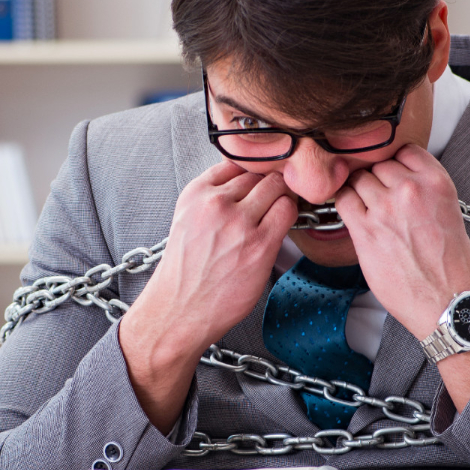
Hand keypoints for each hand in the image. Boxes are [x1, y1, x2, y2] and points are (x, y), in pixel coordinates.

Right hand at [120, 161, 296, 431]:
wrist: (179, 310)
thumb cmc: (187, 270)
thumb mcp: (189, 218)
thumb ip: (214, 194)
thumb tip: (249, 177)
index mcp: (196, 193)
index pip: (238, 160)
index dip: (253, 170)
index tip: (259, 180)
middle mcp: (217, 203)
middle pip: (261, 171)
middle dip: (271, 183)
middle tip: (274, 198)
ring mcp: (239, 223)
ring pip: (278, 187)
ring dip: (283, 198)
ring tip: (277, 214)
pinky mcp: (259, 245)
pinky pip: (288, 212)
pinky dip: (290, 215)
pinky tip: (282, 227)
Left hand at [334, 145, 469, 409]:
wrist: (450, 300)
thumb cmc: (452, 264)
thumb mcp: (449, 212)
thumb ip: (423, 191)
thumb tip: (396, 182)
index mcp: (436, 182)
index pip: (405, 150)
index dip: (396, 163)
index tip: (393, 175)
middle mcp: (410, 189)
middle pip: (378, 164)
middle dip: (378, 179)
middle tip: (381, 198)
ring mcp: (385, 208)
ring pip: (359, 179)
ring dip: (360, 191)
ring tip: (369, 209)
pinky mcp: (365, 230)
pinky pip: (343, 200)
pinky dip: (345, 203)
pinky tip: (354, 215)